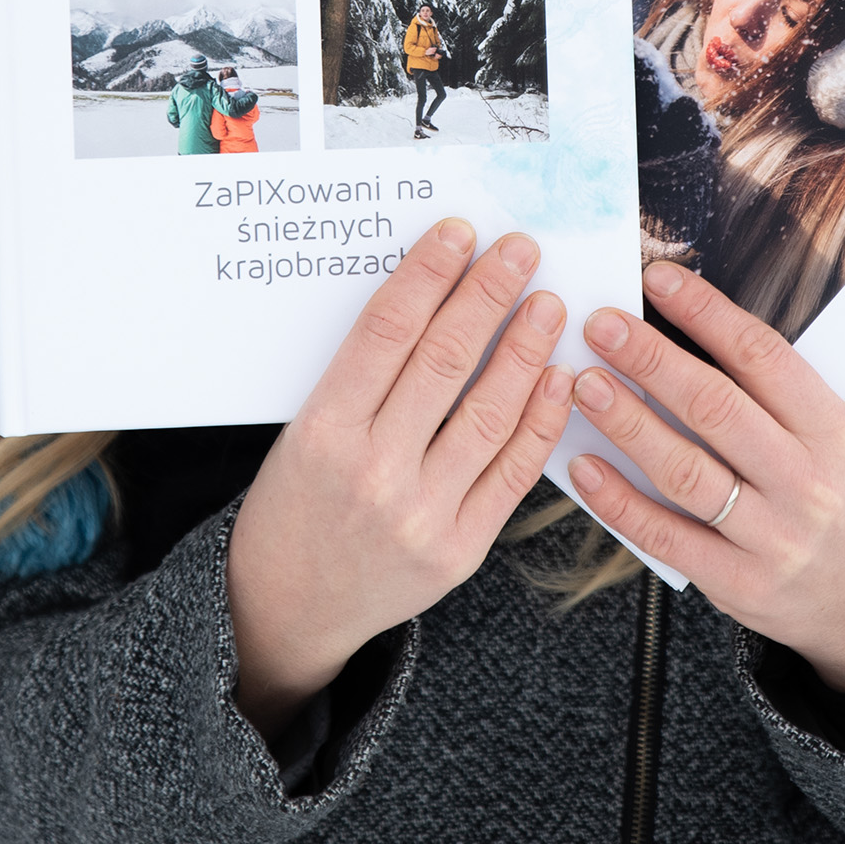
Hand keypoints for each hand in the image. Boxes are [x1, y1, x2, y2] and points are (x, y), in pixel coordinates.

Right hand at [227, 219, 570, 736]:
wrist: (286, 609)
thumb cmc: (294, 508)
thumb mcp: (304, 433)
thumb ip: (363, 378)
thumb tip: (434, 300)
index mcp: (323, 433)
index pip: (386, 331)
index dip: (427, 274)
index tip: (460, 234)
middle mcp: (373, 472)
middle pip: (443, 362)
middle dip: (487, 296)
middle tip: (520, 251)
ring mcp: (420, 513)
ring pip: (488, 414)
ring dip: (524, 350)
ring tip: (547, 304)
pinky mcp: (460, 549)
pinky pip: (512, 473)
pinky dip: (540, 421)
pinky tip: (558, 378)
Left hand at [565, 262, 844, 693]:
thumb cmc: (838, 497)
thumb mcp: (832, 436)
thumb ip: (772, 395)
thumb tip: (683, 331)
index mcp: (833, 431)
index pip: (763, 356)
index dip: (705, 312)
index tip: (657, 280)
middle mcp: (806, 482)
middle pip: (715, 408)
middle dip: (650, 360)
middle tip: (601, 325)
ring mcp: (772, 537)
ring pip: (685, 471)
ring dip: (627, 424)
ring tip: (584, 386)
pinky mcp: (738, 582)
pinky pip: (666, 536)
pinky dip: (619, 501)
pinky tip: (585, 468)